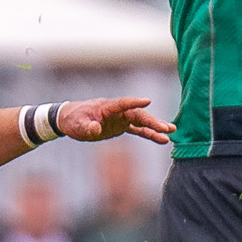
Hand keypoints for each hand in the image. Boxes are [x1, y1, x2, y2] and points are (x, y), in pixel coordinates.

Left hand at [56, 97, 174, 145]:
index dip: (134, 102)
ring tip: (171, 132)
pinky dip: (149, 134)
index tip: (147, 101)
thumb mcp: (77, 125)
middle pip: (138, 114)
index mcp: (107, 107)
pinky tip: (162, 140)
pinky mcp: (121, 126)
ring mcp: (121, 118)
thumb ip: (87, 127)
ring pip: (141, 121)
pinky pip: (138, 130)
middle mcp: (117, 111)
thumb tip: (95, 129)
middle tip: (167, 128)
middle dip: (152, 121)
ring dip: (155, 127)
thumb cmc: (73, 120)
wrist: (70, 120)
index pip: (123, 103)